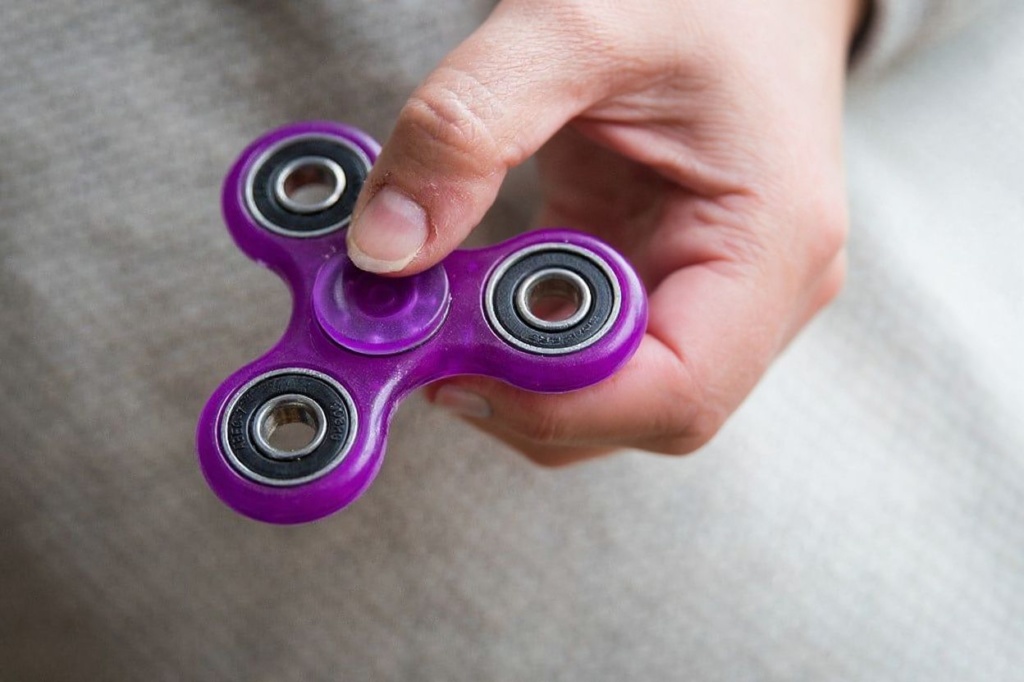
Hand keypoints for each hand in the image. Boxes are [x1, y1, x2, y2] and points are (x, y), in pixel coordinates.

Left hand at [346, 0, 863, 464]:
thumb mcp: (573, 25)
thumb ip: (468, 129)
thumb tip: (385, 251)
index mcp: (770, 241)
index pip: (678, 393)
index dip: (556, 405)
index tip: (450, 366)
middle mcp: (760, 289)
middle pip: (640, 413)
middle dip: (525, 395)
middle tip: (425, 338)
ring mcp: (716, 291)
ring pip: (612, 395)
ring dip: (516, 371)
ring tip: (441, 309)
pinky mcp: (668, 276)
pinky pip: (594, 346)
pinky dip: (523, 339)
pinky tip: (471, 294)